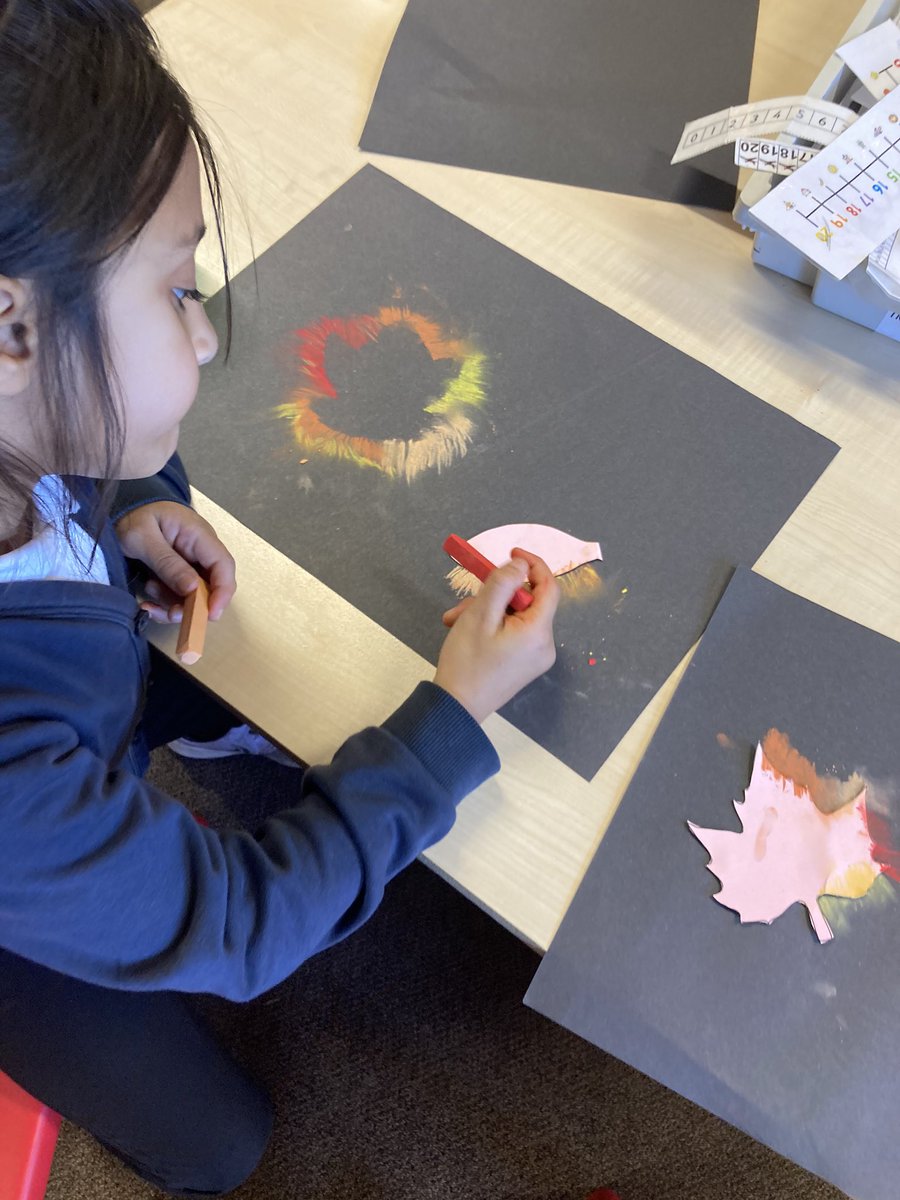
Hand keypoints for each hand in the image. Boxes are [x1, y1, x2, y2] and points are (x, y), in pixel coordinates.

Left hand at [114, 502, 235, 622]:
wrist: (122, 507)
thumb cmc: (133, 515)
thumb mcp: (143, 539)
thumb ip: (168, 563)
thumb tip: (193, 590)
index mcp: (198, 535)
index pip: (223, 565)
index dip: (222, 592)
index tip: (210, 614)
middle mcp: (201, 551)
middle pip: (211, 586)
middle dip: (193, 606)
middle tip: (170, 614)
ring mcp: (191, 563)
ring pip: (193, 595)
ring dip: (173, 604)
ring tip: (148, 595)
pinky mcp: (179, 573)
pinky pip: (179, 595)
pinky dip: (164, 604)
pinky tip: (147, 603)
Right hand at [434, 548, 559, 722]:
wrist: (455, 709)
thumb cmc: (467, 663)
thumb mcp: (480, 615)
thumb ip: (502, 583)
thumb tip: (520, 565)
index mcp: (539, 632)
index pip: (549, 587)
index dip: (533, 565)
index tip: (511, 553)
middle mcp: (544, 645)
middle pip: (526, 602)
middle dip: (495, 595)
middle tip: (465, 602)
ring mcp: (535, 658)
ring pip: (515, 617)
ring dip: (486, 611)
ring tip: (456, 620)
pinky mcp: (523, 665)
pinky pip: (512, 633)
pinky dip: (491, 626)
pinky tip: (465, 631)